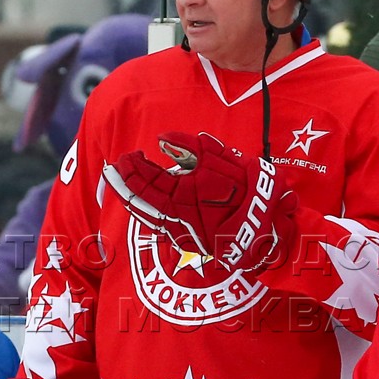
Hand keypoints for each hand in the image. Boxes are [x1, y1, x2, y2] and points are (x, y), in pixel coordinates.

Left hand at [102, 131, 284, 273]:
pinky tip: (142, 203)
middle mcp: (173, 216)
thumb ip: (190, 147)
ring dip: (131, 197)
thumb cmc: (246, 192)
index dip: (132, 168)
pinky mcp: (186, 239)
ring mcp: (178, 231)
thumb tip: (162, 138)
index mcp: (179, 195)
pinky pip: (157, 223)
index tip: (125, 156)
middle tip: (113, 169)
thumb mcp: (222, 160)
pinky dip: (145, 211)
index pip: (145, 180)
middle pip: (138, 198)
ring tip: (121, 184)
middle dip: (124, 182)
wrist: (265, 228)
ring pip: (145, 214)